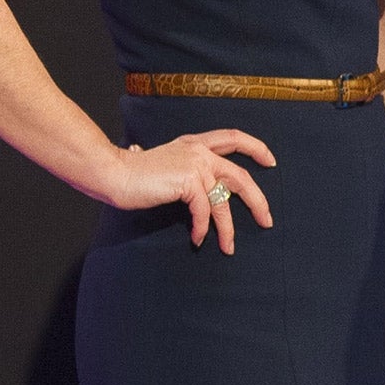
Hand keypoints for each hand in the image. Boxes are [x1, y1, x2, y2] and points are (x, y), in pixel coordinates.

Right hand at [109, 131, 275, 253]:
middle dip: (257, 200)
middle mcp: (200, 151)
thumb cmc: (135, 173)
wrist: (114, 174)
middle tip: (266, 220)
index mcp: (195, 143)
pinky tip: (199, 239)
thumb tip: (200, 192)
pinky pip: (204, 211)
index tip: (271, 160)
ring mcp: (195, 165)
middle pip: (240, 176)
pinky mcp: (188, 182)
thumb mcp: (167, 163)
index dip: (255, 147)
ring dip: (228, 228)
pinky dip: (203, 228)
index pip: (233, 137)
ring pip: (223, 201)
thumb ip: (185, 170)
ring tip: (229, 247)